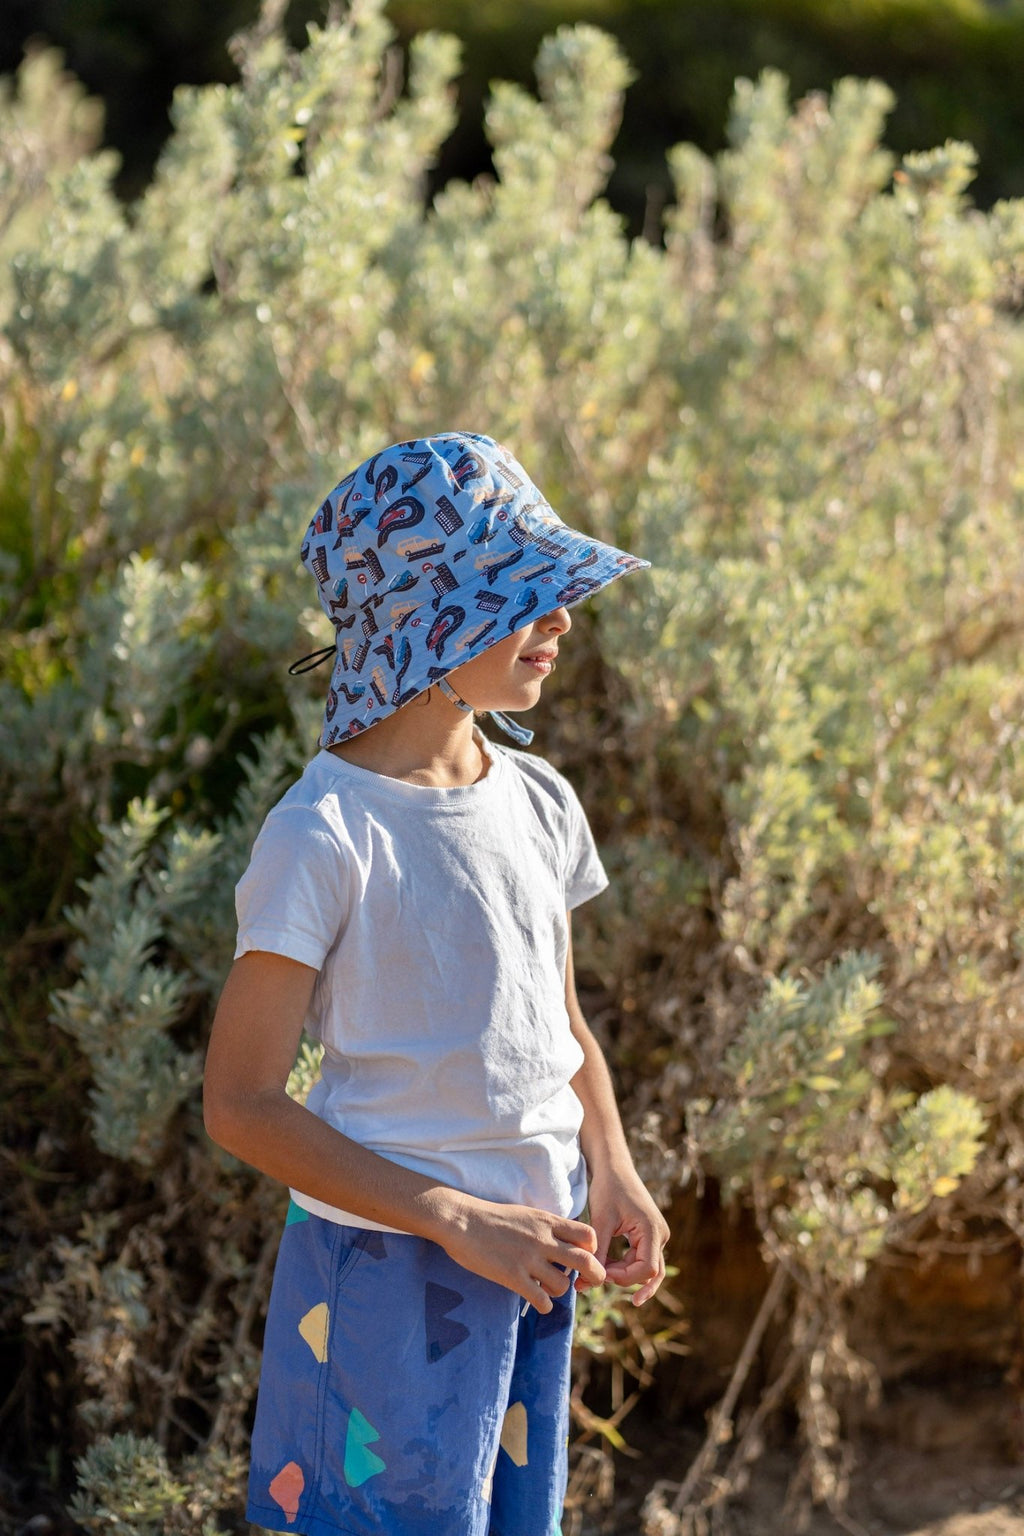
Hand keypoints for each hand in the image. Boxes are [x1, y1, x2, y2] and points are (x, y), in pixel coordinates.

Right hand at [436, 1196, 606, 1312]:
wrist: (461, 1220)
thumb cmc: (492, 1217)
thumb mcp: (526, 1213)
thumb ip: (547, 1227)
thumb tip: (565, 1242)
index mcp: (547, 1221)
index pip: (588, 1235)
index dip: (592, 1249)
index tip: (584, 1257)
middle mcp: (543, 1239)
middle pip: (586, 1261)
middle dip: (595, 1276)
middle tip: (591, 1282)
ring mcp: (528, 1258)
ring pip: (563, 1285)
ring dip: (560, 1290)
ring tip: (548, 1288)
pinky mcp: (512, 1276)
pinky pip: (541, 1299)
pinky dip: (544, 1305)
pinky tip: (538, 1301)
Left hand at [581, 1165, 669, 1305]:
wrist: (614, 1168)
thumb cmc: (608, 1189)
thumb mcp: (601, 1221)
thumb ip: (598, 1252)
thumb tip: (588, 1282)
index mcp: (652, 1230)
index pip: (647, 1269)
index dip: (624, 1278)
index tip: (600, 1273)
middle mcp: (660, 1235)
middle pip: (648, 1273)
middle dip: (623, 1280)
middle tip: (595, 1279)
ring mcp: (656, 1236)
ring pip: (645, 1269)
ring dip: (624, 1276)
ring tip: (599, 1277)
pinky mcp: (648, 1235)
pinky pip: (641, 1259)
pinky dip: (625, 1268)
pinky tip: (607, 1269)